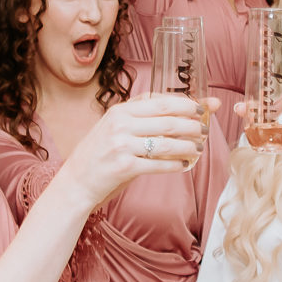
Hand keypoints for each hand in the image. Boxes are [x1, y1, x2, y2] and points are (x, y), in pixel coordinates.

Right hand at [64, 94, 205, 203]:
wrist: (76, 181)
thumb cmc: (99, 153)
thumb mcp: (114, 126)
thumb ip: (141, 118)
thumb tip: (179, 112)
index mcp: (120, 110)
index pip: (161, 101)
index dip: (187, 103)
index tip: (204, 106)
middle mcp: (121, 124)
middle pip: (168, 119)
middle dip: (193, 123)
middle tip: (205, 129)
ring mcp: (122, 145)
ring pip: (167, 143)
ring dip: (188, 145)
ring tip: (198, 148)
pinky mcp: (124, 167)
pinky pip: (159, 164)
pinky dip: (175, 165)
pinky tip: (184, 165)